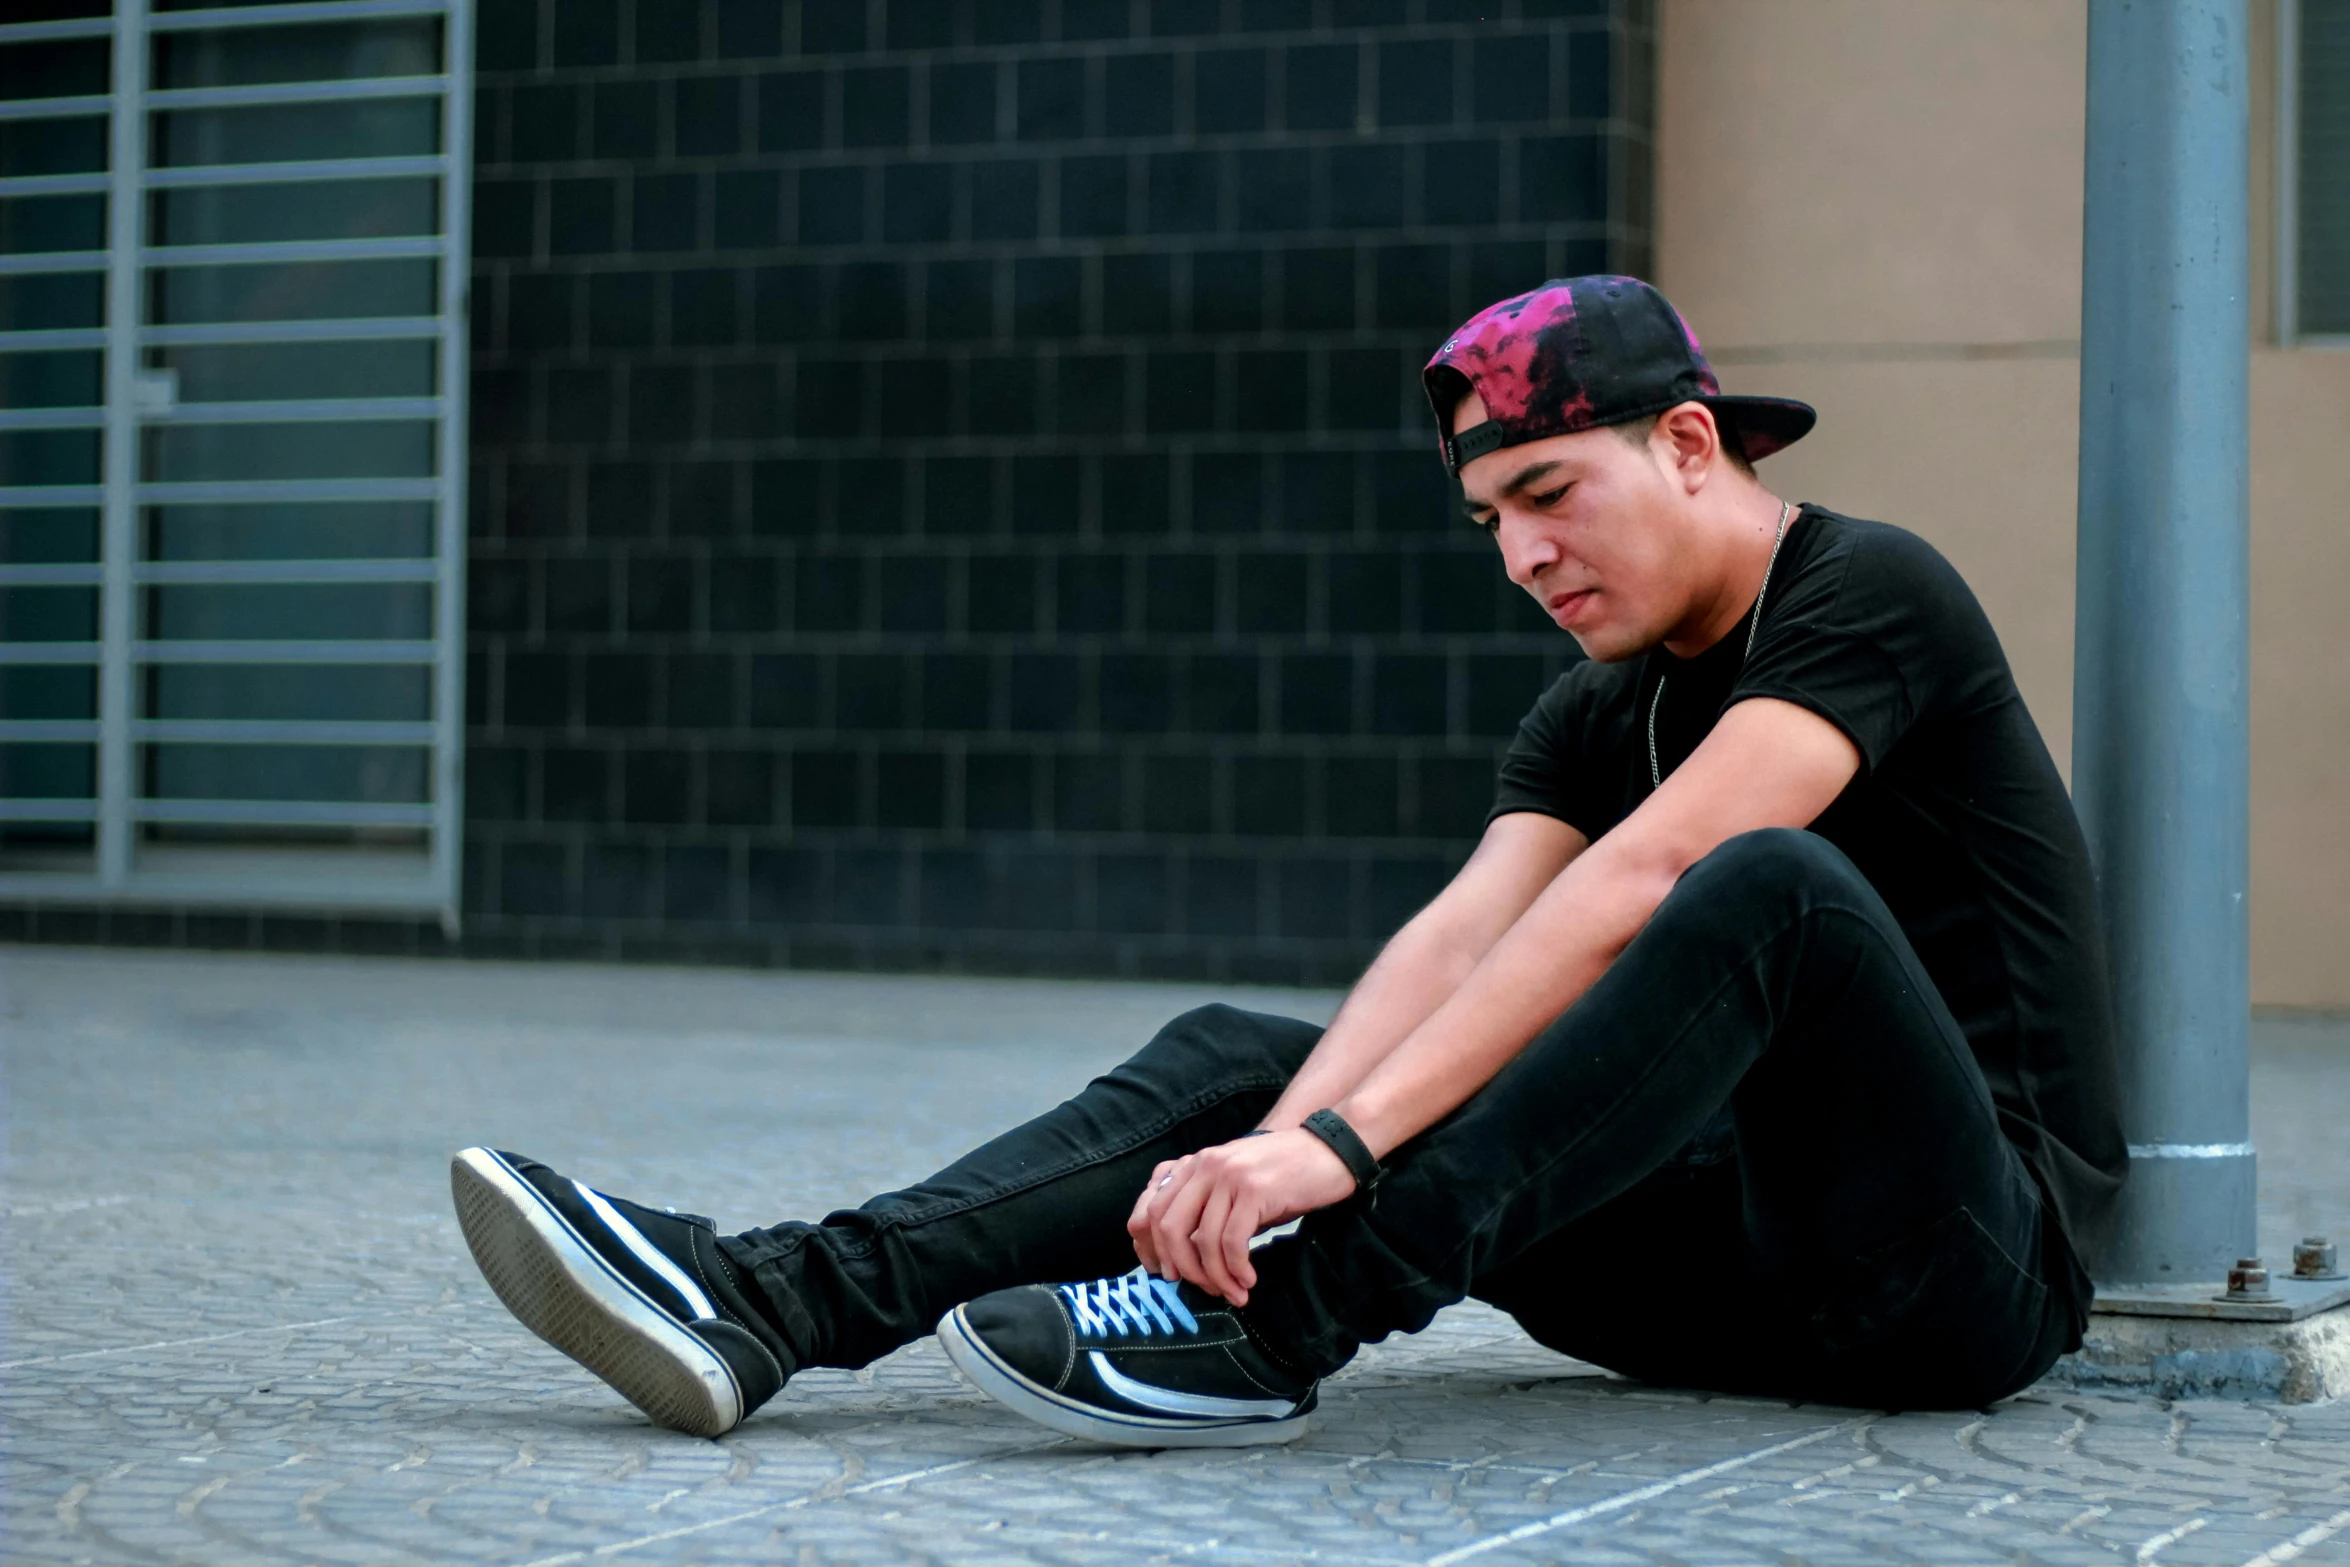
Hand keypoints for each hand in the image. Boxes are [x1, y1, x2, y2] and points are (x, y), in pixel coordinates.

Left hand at [1125, 1128, 1359, 1305]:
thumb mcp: (1235, 1186)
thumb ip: (1207, 1209)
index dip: (1151, 1249)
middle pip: (1168, 1227)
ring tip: (1233, 1292)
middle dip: (1182, 1267)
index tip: (1168, 1275)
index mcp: (1194, 1165)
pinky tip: (1248, 1280)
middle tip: (1202, 1289)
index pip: (1150, 1210)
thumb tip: (1185, 1260)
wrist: (1329, 1150)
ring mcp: (1228, 1175)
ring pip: (1203, 1239)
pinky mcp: (1253, 1189)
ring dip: (1215, 1277)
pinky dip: (1236, 1269)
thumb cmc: (1284, 1176)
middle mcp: (1205, 1165)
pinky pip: (1232, 1241)